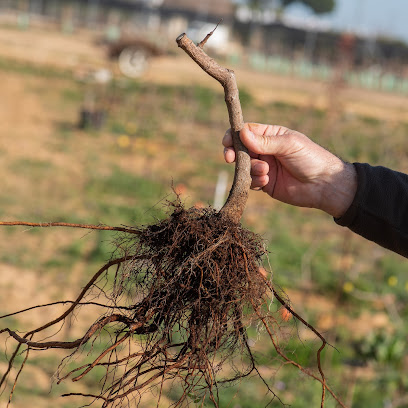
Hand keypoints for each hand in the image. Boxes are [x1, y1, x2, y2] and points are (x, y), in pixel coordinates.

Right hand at [223, 123, 356, 217]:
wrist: (324, 185)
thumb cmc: (311, 158)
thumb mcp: (289, 145)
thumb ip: (265, 142)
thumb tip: (242, 134)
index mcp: (271, 135)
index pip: (246, 132)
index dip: (234, 135)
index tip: (227, 142)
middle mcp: (265, 150)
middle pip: (240, 149)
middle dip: (234, 154)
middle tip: (230, 158)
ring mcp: (264, 167)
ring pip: (243, 166)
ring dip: (250, 169)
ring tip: (265, 172)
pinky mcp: (265, 183)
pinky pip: (250, 181)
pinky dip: (254, 181)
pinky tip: (266, 181)